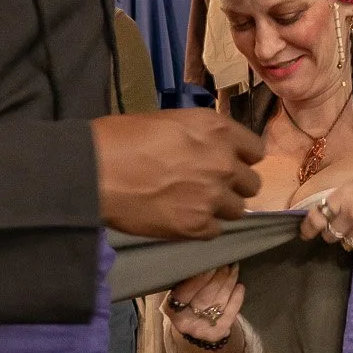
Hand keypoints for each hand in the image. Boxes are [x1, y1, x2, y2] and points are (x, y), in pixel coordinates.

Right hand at [92, 113, 263, 239]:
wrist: (96, 172)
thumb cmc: (121, 138)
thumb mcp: (169, 121)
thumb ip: (199, 136)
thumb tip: (206, 148)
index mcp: (218, 130)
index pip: (256, 151)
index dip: (242, 158)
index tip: (228, 162)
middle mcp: (224, 162)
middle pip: (252, 184)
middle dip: (233, 185)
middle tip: (208, 186)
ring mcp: (213, 197)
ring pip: (238, 210)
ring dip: (220, 208)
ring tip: (193, 204)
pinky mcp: (197, 226)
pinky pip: (215, 231)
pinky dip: (201, 226)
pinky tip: (180, 217)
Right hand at [165, 265, 244, 345]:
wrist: (190, 325)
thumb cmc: (184, 302)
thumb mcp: (179, 290)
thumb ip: (187, 279)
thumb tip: (203, 263)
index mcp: (171, 307)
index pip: (185, 291)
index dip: (200, 278)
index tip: (211, 265)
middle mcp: (184, 321)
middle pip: (204, 297)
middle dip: (218, 278)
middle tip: (226, 264)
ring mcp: (201, 328)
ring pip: (218, 302)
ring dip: (228, 284)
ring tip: (234, 269)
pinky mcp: (215, 333)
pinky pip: (228, 315)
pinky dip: (236, 300)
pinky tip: (240, 287)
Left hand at [301, 166, 352, 253]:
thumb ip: (339, 201)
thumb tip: (323, 217)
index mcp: (342, 196)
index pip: (316, 218)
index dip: (308, 229)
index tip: (305, 235)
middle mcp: (350, 214)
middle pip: (329, 235)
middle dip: (332, 232)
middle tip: (343, 226)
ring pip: (345, 244)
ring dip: (350, 238)